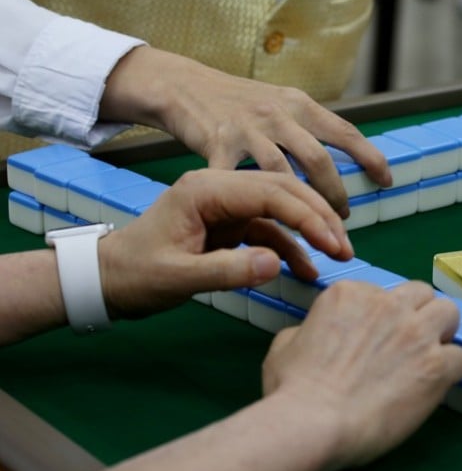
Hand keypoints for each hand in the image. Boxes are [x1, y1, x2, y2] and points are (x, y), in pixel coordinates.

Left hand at [98, 169, 351, 318]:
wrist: (107, 281)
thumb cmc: (135, 274)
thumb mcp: (178, 278)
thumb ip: (226, 271)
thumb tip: (277, 264)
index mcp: (206, 189)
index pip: (270, 192)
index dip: (307, 215)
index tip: (333, 241)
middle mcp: (221, 189)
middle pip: (283, 192)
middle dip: (319, 217)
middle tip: (345, 247)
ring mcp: (228, 207)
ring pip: (282, 209)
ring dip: (311, 231)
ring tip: (337, 255)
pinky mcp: (231, 225)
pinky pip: (270, 231)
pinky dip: (291, 248)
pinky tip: (307, 269)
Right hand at [101, 46, 392, 215]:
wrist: (185, 85)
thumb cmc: (239, 101)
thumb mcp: (281, 103)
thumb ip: (310, 126)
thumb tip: (349, 152)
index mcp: (299, 104)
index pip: (345, 131)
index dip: (370, 157)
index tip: (387, 180)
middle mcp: (278, 114)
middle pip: (318, 160)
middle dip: (336, 194)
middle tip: (345, 218)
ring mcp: (248, 129)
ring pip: (283, 172)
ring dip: (301, 203)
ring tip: (313, 226)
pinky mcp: (218, 143)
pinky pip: (236, 179)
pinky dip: (247, 204)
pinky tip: (257, 225)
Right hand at [261, 280, 461, 468]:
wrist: (312, 423)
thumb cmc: (291, 390)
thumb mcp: (286, 346)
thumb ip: (310, 329)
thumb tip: (314, 334)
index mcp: (351, 294)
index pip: (382, 294)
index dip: (382, 319)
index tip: (375, 342)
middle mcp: (388, 304)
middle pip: (421, 294)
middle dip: (418, 315)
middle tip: (408, 345)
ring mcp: (416, 332)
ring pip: (449, 313)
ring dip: (442, 333)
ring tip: (428, 359)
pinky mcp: (436, 364)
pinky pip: (460, 357)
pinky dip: (450, 371)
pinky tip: (433, 387)